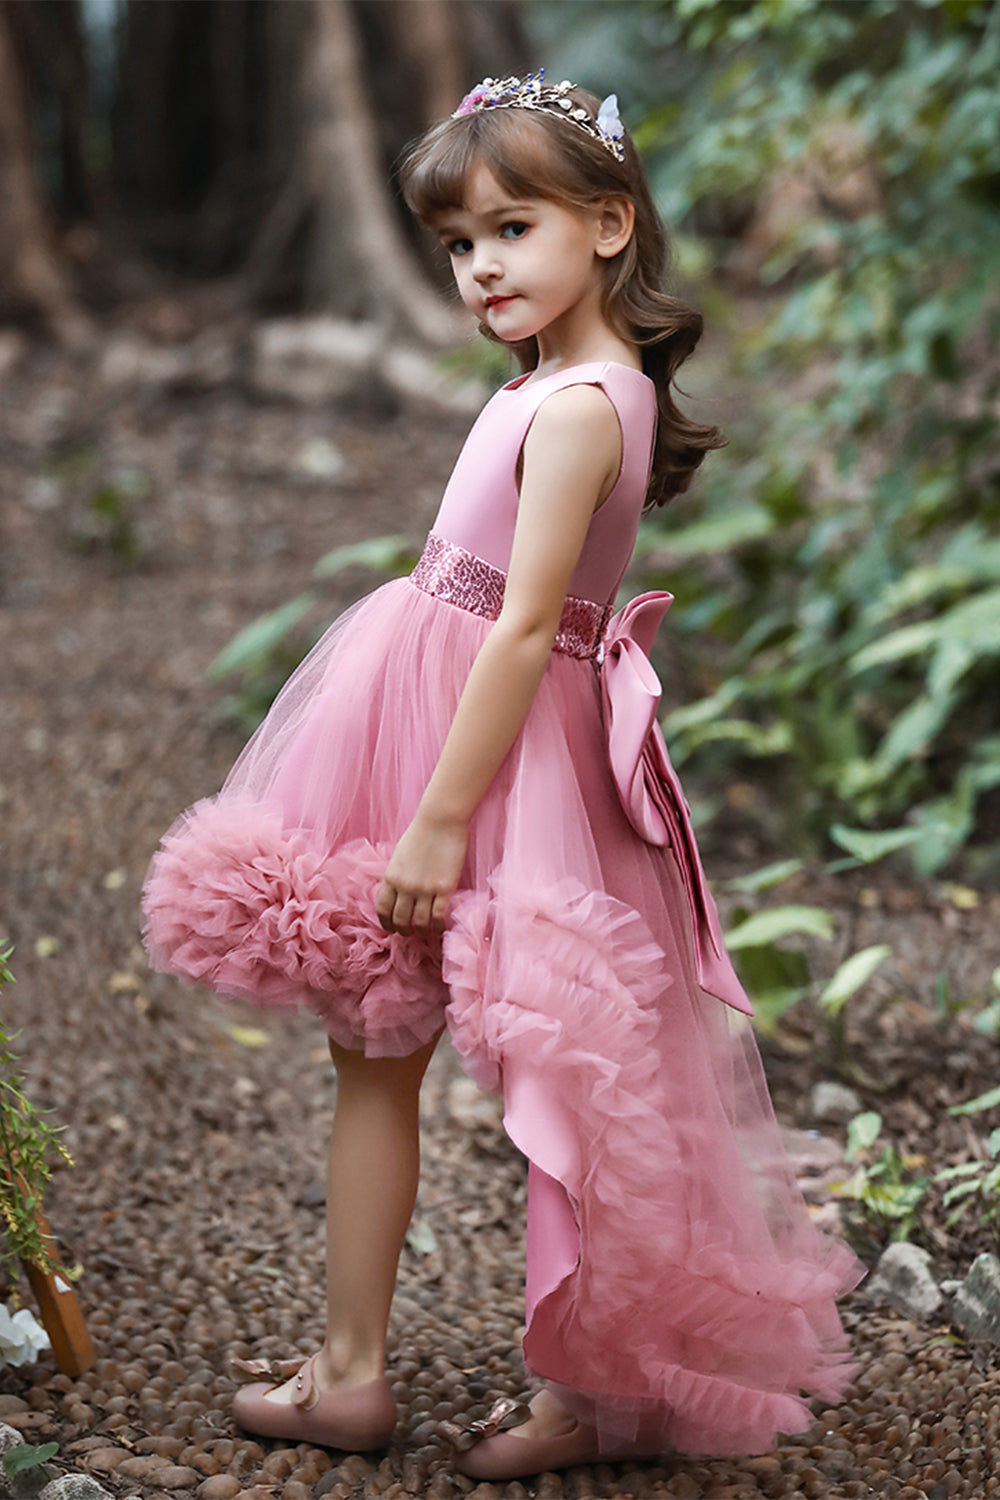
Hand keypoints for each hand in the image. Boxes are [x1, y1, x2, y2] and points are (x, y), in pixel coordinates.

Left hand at [376, 811, 468, 934]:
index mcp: (391, 877)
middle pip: (401, 919)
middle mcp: (405, 887)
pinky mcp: (445, 888)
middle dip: (403, 930)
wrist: (440, 821)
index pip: (383, 909)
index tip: (391, 928)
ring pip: (420, 922)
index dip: (386, 923)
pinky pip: (439, 916)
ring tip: (425, 932)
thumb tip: (399, 893)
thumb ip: (397, 876)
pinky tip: (440, 928)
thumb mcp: (399, 856)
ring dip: (421, 931)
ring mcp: (425, 889)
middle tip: (408, 933)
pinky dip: (438, 926)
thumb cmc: (420, 833)